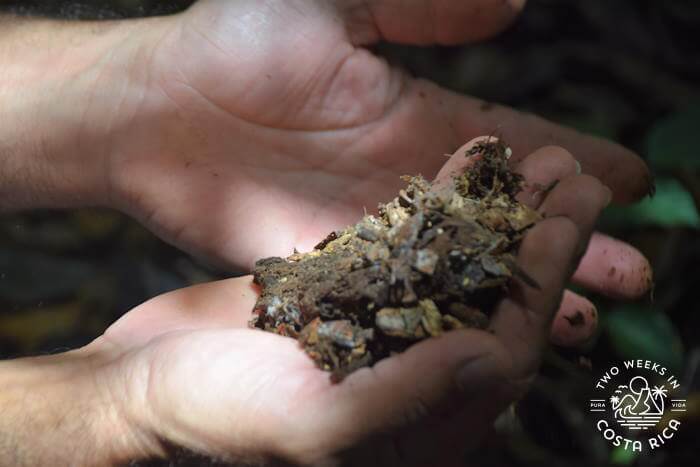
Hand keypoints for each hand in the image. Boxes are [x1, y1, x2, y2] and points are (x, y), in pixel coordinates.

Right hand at [72, 144, 605, 465]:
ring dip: (494, 214)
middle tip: (573, 177)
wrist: (142, 389)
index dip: (542, 284)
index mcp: (418, 427)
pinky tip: (462, 167)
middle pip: (492, 301)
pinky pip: (407, 246)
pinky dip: (433, 207)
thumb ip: (403, 396)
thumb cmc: (211, 423)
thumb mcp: (306, 423)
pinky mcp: (348, 293)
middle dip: (535, 239)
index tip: (571, 222)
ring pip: (456, 265)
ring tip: (532, 161)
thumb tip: (494, 358)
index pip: (503, 350)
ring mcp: (380, 329)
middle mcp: (411, 376)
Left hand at [98, 0, 650, 326]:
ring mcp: (372, 229)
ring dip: (521, 290)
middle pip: (503, 219)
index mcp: (416, 118)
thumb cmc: (236, 42)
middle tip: (632, 270)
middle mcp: (406, 179)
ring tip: (582, 318)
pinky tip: (490, 338)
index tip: (629, 180)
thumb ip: (424, 7)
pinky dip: (450, 316)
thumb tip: (515, 4)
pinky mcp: (332, 267)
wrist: (158, 109)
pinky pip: (405, 296)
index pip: (512, 143)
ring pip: (464, 266)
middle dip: (567, 241)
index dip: (572, 161)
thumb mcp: (340, 2)